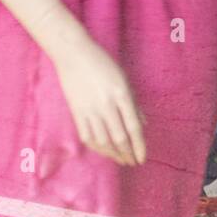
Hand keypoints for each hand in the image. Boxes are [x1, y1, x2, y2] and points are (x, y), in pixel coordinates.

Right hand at [53, 31, 146, 166]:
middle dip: (127, 154)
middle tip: (132, 162)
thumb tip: (143, 125)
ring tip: (120, 160)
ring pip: (103, 141)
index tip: (142, 158)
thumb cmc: (103, 63)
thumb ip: (134, 102)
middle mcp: (106, 104)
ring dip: (113, 154)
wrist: (74, 54)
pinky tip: (104, 151)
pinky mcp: (76, 112)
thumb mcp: (124, 78)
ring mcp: (90, 109)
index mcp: (121, 94)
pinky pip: (87, 136)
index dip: (139, 146)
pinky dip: (97, 147)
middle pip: (119, 137)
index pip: (133, 127)